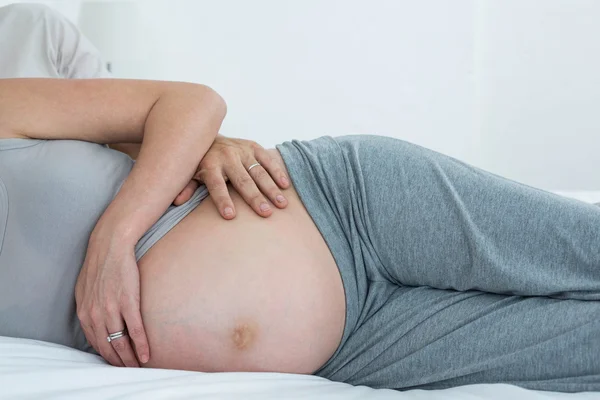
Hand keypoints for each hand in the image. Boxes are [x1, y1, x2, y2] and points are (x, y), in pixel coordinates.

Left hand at [75, 222, 148, 367]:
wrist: (111, 244)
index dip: (106, 356)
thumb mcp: (84, 288)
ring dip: (130, 359)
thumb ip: (87, 307)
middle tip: (128, 371)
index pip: (95, 343)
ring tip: (138, 367)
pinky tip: (146, 355)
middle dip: (118, 363)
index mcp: (85, 312)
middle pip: (108, 347)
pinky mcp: (128, 302)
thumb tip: (91, 320)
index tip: (115, 363)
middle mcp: (96, 314)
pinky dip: (141, 346)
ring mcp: (112, 309)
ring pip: (121, 343)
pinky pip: (135, 330)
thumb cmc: (100, 264)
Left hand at [172, 134, 290, 218]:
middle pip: (242, 181)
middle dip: (255, 198)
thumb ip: (185, 187)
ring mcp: (241, 150)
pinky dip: (277, 171)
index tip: (230, 216)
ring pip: (258, 172)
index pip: (216, 185)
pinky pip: (267, 159)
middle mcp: (226, 156)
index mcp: (209, 165)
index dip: (222, 200)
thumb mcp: (189, 174)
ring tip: (281, 204)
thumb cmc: (199, 161)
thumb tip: (176, 201)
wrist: (207, 133)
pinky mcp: (253, 146)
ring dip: (271, 188)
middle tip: (265, 213)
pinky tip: (285, 185)